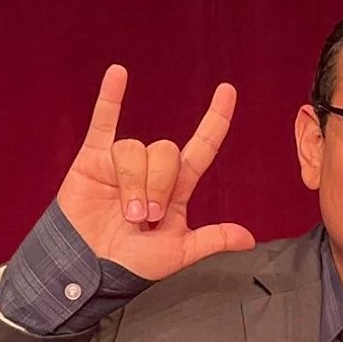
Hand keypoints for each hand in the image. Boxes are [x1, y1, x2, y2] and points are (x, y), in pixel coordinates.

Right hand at [55, 64, 254, 278]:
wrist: (93, 268)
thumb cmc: (134, 263)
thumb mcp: (180, 253)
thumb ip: (213, 239)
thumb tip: (249, 239)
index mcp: (177, 190)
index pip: (202, 149)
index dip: (215, 121)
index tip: (227, 91)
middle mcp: (152, 172)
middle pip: (167, 152)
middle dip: (159, 186)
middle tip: (147, 218)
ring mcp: (123, 164)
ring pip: (136, 150)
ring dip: (134, 184)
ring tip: (127, 213)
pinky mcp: (93, 160)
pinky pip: (103, 123)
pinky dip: (110, 98)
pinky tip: (119, 73)